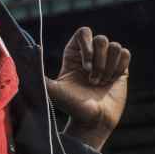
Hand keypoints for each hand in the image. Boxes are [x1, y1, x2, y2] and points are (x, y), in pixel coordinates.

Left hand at [45, 27, 130, 150]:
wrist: (94, 121)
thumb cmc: (73, 107)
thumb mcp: (54, 91)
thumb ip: (40, 75)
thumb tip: (29, 55)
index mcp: (74, 55)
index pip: (84, 32)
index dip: (87, 45)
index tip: (86, 66)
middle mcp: (91, 55)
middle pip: (101, 39)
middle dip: (100, 61)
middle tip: (93, 81)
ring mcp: (106, 61)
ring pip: (115, 46)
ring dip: (109, 67)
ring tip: (102, 83)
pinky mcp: (120, 68)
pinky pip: (125, 54)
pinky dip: (120, 67)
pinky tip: (113, 80)